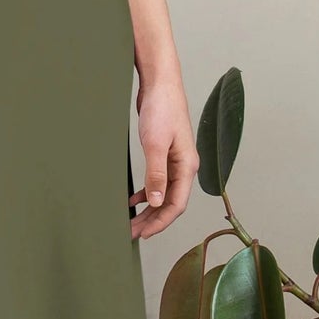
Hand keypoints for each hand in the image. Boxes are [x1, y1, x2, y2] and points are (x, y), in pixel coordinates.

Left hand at [128, 73, 197, 238]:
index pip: (177, 205)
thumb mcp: (154, 144)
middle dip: (152, 220)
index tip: (144, 234)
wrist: (160, 84)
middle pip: (170, 203)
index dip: (161, 222)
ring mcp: (175, 161)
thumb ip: (156, 174)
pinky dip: (146, 192)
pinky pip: (158, 181)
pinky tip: (134, 199)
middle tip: (133, 233)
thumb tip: (155, 201)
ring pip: (163, 194)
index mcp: (187, 167)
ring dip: (148, 209)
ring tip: (132, 221)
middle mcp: (184, 167)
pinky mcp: (164, 154)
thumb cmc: (162, 109)